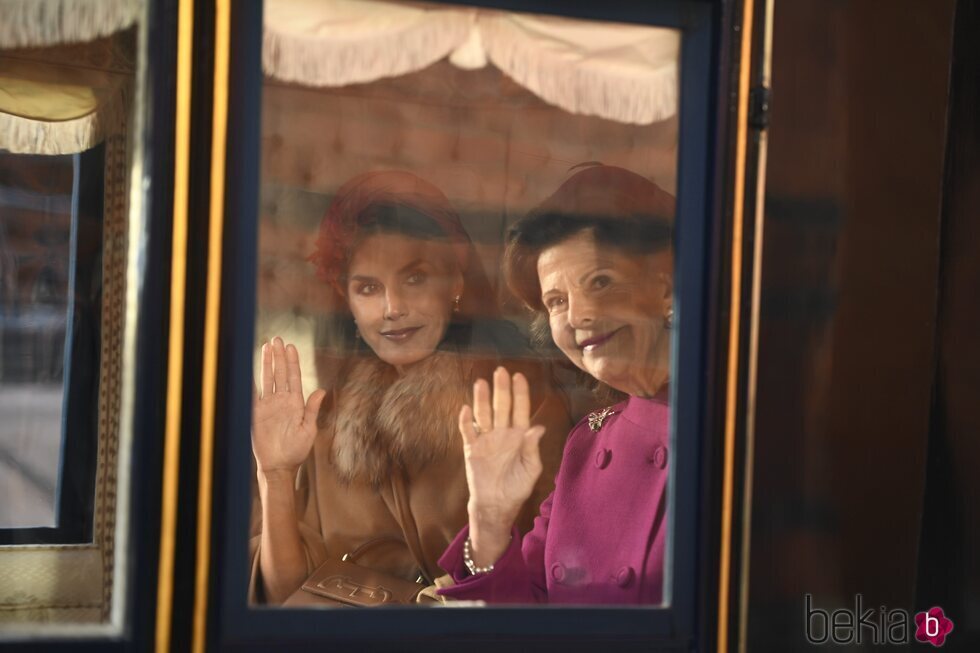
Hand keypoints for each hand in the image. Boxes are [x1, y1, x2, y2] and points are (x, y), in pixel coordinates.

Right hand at [252, 337, 325, 475]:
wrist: (279, 466)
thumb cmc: (296, 451)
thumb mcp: (308, 430)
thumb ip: (312, 409)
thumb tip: (321, 390)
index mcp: (295, 403)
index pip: (293, 377)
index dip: (292, 362)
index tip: (290, 347)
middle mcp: (281, 401)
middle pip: (279, 373)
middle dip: (278, 356)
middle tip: (277, 339)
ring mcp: (268, 406)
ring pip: (267, 379)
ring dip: (267, 363)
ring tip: (266, 346)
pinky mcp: (256, 413)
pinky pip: (253, 394)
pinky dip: (251, 381)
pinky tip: (250, 368)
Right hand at [459, 367, 545, 545]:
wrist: (496, 505)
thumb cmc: (517, 487)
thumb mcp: (531, 469)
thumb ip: (532, 448)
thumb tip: (538, 427)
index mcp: (519, 436)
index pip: (520, 410)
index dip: (520, 393)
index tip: (519, 377)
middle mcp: (502, 433)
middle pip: (501, 407)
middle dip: (501, 389)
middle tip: (500, 371)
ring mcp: (486, 439)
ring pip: (484, 414)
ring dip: (482, 399)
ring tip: (481, 382)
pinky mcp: (472, 449)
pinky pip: (468, 431)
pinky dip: (466, 421)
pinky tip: (466, 409)